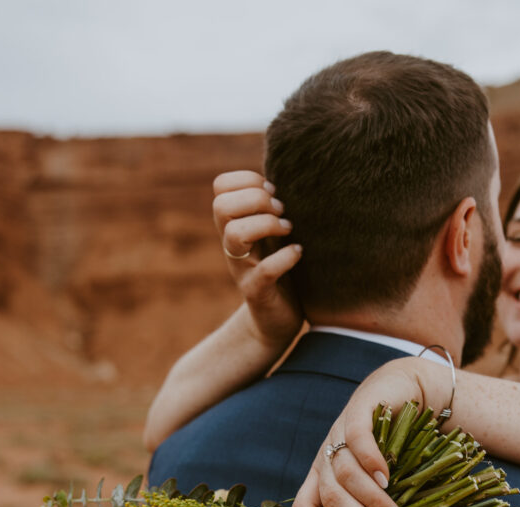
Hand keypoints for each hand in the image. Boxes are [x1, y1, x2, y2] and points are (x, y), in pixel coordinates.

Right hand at [212, 171, 304, 350]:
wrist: (276, 321)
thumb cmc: (281, 272)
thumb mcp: (272, 234)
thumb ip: (271, 208)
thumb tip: (292, 172)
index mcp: (234, 225)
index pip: (220, 187)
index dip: (246, 181)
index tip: (273, 193)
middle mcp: (232, 245)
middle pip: (221, 206)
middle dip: (256, 201)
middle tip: (281, 213)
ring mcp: (241, 269)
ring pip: (235, 234)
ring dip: (266, 225)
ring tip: (288, 231)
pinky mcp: (256, 292)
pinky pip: (266, 270)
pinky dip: (286, 257)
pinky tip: (299, 254)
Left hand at [291, 364, 433, 506]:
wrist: (402, 390)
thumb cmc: (392, 447)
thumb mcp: (378, 482)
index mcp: (321, 478)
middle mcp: (324, 458)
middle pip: (329, 498)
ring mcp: (338, 433)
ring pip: (345, 474)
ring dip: (372, 501)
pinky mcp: (357, 411)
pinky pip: (357, 440)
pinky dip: (370, 462)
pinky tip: (386, 478)